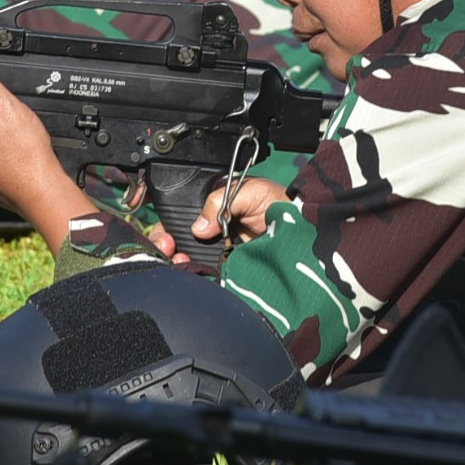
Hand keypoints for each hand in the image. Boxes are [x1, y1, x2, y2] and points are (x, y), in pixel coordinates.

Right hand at [148, 176, 287, 263]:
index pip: (179, 214)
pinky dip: (197, 273)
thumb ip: (219, 202)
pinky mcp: (227, 264)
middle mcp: (209, 227)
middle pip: (177, 237)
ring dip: (179, 261)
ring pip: (187, 256)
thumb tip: (198, 228)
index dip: (168, 225)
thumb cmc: (276, 202)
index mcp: (210, 205)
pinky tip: (193, 273)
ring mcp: (217, 248)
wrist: (299, 226)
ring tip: (180, 263)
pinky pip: (206, 270)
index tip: (166, 238)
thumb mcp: (247, 191)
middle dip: (166, 245)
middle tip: (169, 251)